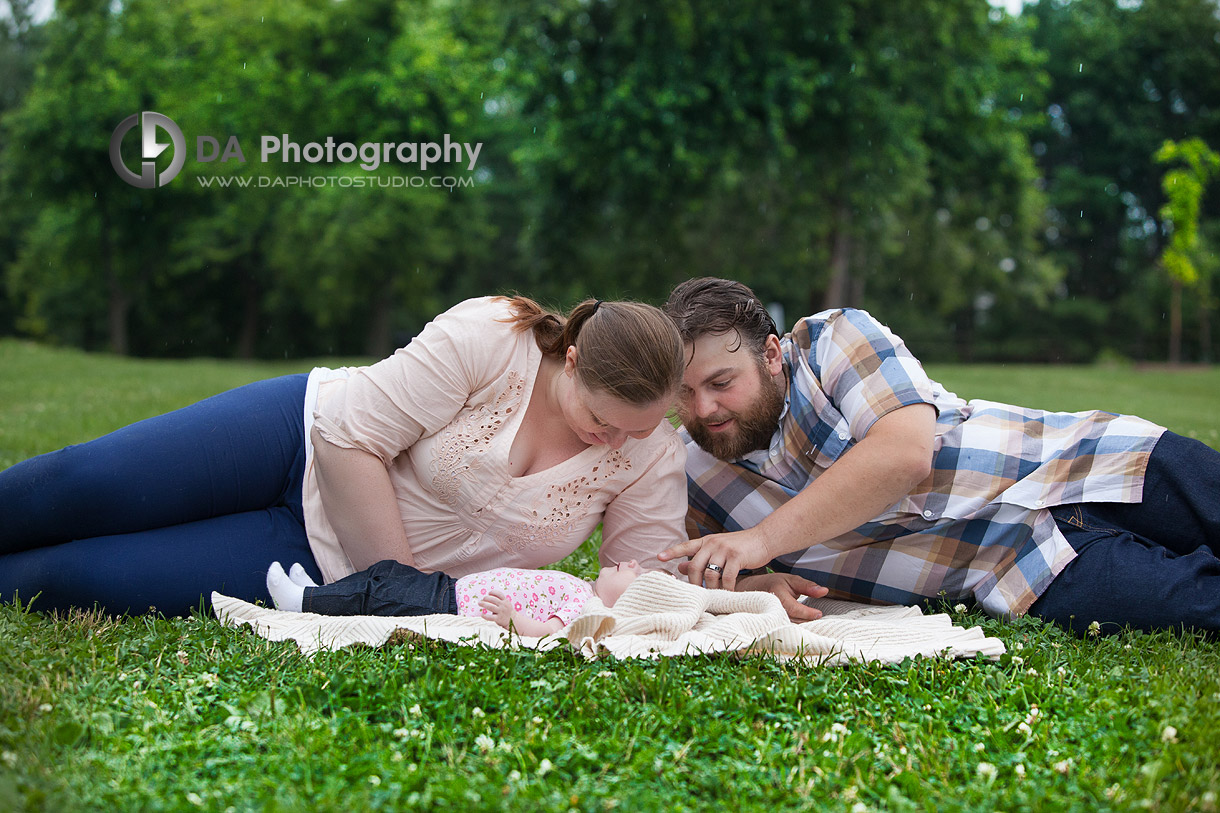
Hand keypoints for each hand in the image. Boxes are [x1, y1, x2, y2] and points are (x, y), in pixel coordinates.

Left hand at [478, 589, 514, 629]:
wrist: (512, 619)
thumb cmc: (506, 609)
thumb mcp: (505, 602)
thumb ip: (499, 599)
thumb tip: (488, 595)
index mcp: (505, 600)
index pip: (499, 594)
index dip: (493, 592)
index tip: (489, 593)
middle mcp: (503, 606)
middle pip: (494, 600)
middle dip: (486, 598)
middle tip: (483, 599)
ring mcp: (501, 612)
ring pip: (491, 607)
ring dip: (484, 604)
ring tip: (479, 603)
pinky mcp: (498, 619)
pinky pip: (491, 617)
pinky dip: (486, 616)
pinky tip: (482, 614)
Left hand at [657, 527, 773, 590]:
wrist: (763, 539)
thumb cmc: (740, 547)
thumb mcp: (718, 549)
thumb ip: (700, 558)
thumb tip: (680, 568)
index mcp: (706, 541)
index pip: (686, 546)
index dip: (672, 552)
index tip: (659, 558)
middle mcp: (713, 543)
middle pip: (696, 567)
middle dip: (695, 584)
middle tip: (697, 596)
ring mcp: (724, 549)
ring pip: (710, 574)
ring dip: (712, 589)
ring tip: (714, 597)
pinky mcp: (737, 556)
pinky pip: (727, 577)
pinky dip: (727, 589)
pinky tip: (729, 594)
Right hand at [736, 572, 828, 621]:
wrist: (749, 589)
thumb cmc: (773, 584)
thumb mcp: (791, 580)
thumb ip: (808, 586)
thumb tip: (825, 591)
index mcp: (776, 594)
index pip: (795, 609)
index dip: (809, 613)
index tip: (819, 614)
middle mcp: (770, 607)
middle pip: (793, 620)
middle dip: (807, 621)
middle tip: (817, 620)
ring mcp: (766, 617)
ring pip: (788, 627)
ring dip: (800, 626)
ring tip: (810, 623)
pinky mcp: (766, 624)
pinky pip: (782, 629)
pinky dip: (792, 629)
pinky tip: (799, 628)